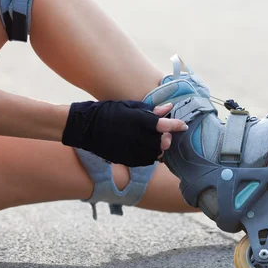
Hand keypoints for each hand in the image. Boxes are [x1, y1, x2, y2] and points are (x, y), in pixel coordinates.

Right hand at [62, 100, 187, 166]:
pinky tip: (147, 150)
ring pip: (154, 154)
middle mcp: (135, 136)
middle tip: (167, 135)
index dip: (176, 125)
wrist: (84, 127)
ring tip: (157, 143)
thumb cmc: (107, 112)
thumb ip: (149, 110)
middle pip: (161, 142)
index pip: (163, 125)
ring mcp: (129, 149)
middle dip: (167, 139)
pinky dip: (150, 156)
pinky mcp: (124, 159)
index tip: (183, 126)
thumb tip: (168, 108)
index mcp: (137, 120)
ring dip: (159, 149)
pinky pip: (144, 161)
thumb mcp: (128, 106)